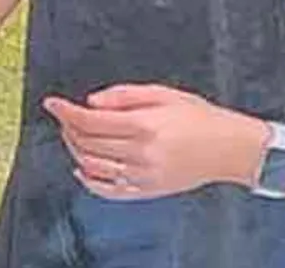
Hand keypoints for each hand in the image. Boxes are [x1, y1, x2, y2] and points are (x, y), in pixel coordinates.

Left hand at [44, 84, 266, 200]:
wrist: (231, 148)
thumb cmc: (200, 117)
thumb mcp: (163, 93)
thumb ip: (123, 95)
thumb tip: (91, 102)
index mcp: (144, 125)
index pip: (90, 120)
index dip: (65, 110)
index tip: (52, 103)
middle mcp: (141, 153)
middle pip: (87, 143)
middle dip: (68, 127)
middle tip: (64, 115)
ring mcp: (143, 176)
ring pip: (93, 166)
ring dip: (75, 149)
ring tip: (72, 135)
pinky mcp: (148, 191)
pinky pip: (109, 190)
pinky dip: (89, 180)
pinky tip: (82, 168)